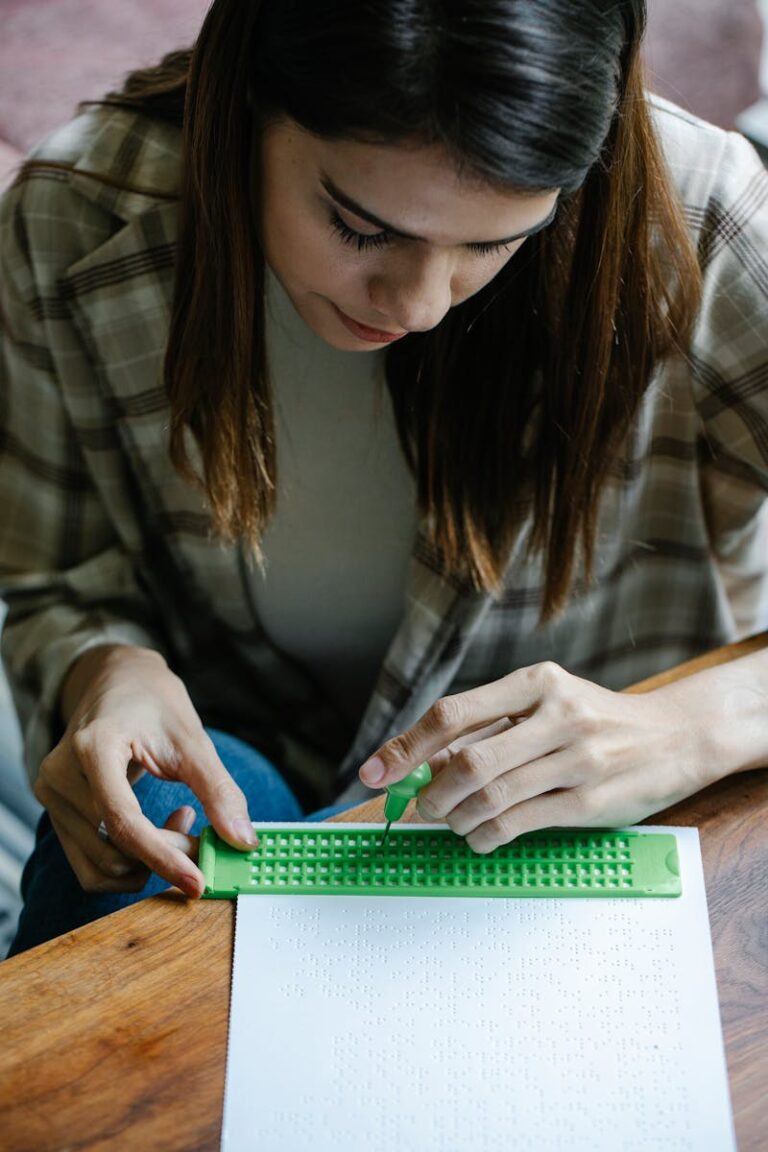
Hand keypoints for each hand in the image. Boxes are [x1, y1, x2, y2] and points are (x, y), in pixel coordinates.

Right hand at [34, 645, 257, 895]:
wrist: (117, 682)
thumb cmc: (154, 703)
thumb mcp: (193, 740)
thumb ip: (218, 790)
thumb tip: (243, 841)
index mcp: (93, 747)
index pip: (123, 821)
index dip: (163, 857)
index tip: (199, 881)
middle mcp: (61, 775)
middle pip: (115, 847)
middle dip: (166, 854)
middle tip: (202, 834)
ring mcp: (52, 796)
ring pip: (103, 865)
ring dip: (149, 860)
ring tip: (180, 819)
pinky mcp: (56, 813)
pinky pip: (91, 865)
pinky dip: (129, 863)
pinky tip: (155, 832)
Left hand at [358, 662, 713, 851]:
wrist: (674, 736)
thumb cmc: (595, 719)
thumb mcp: (545, 704)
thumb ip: (490, 726)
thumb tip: (423, 759)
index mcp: (536, 681)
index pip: (453, 713)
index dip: (406, 747)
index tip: (374, 772)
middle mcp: (557, 714)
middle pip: (468, 761)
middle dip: (432, 793)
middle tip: (423, 806)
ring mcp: (577, 759)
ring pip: (490, 797)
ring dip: (456, 819)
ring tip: (451, 822)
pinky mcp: (590, 802)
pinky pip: (518, 824)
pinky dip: (485, 837)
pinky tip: (479, 838)